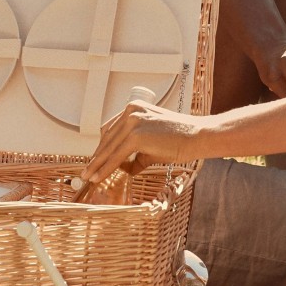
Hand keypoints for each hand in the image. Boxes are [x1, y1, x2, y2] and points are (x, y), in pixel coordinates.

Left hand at [80, 100, 206, 187]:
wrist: (197, 136)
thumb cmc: (181, 139)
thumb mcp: (153, 144)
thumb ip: (136, 154)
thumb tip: (125, 168)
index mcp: (135, 108)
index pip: (111, 129)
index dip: (102, 147)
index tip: (96, 160)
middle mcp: (131, 111)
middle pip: (107, 138)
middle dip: (97, 157)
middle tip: (88, 171)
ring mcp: (133, 121)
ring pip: (109, 148)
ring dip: (97, 165)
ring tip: (89, 177)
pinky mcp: (136, 136)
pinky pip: (116, 156)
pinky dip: (105, 168)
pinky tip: (99, 177)